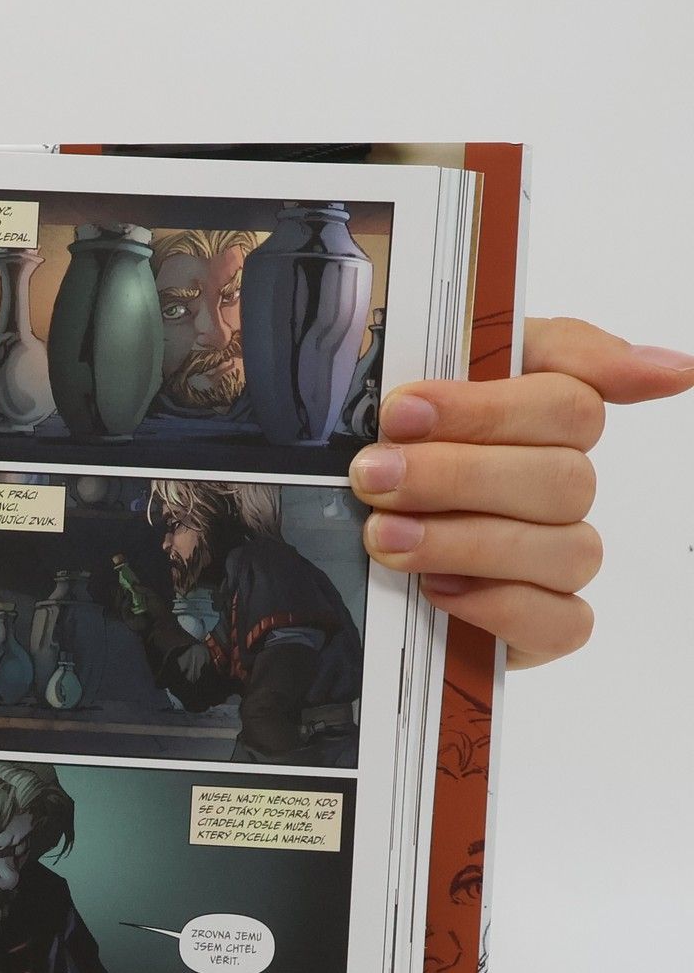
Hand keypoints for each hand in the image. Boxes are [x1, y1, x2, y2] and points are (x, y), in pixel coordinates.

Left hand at [353, 319, 692, 667]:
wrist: (315, 540)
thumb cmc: (377, 453)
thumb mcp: (412, 378)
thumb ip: (523, 348)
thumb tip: (677, 368)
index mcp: (539, 417)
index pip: (568, 402)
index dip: (485, 408)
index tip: (400, 410)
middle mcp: (560, 485)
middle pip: (563, 478)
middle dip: (457, 476)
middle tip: (374, 476)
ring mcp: (556, 556)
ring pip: (566, 548)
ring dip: (467, 540)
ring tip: (384, 536)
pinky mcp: (542, 624)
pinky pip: (564, 622)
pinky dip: (500, 606)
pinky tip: (437, 589)